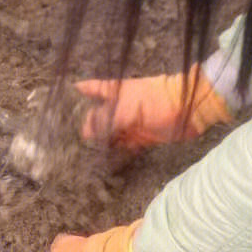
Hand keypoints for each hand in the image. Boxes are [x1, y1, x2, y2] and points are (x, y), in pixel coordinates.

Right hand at [76, 66, 231, 149]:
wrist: (191, 109)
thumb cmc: (156, 101)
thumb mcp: (126, 107)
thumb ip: (104, 119)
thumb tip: (84, 132)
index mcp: (115, 92)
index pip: (90, 88)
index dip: (76, 92)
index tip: (60, 100)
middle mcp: (120, 106)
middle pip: (97, 115)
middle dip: (84, 125)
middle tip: (65, 138)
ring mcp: (130, 122)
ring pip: (109, 133)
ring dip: (99, 143)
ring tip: (82, 156)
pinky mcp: (141, 137)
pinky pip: (124, 147)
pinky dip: (116, 153)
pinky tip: (105, 162)